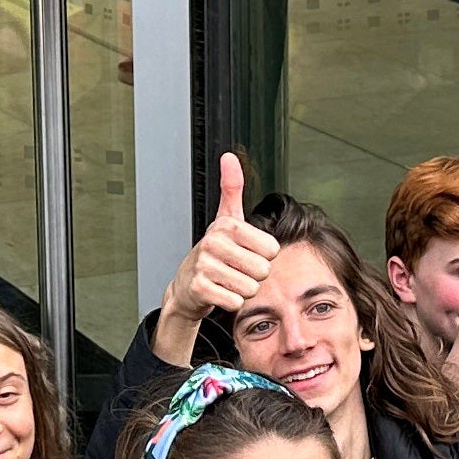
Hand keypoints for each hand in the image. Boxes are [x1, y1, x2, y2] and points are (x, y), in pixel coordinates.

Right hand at [155, 154, 278, 363]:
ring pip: (250, 288)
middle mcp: (214, 243)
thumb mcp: (225, 218)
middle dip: (254, 276)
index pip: (272, 250)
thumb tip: (229, 157)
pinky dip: (231, 302)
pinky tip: (219, 292)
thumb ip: (232, 188)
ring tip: (227, 281)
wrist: (186, 286)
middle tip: (236, 270)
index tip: (246, 253)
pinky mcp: (200, 289)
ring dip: (242, 290)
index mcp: (227, 225)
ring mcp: (205, 266)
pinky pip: (235, 302)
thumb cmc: (213, 253)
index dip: (264, 256)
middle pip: (263, 270)